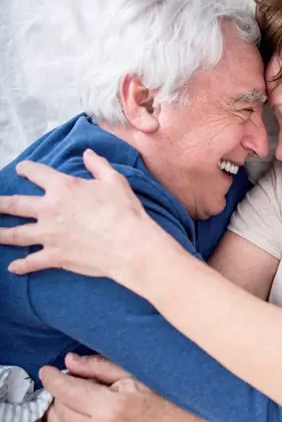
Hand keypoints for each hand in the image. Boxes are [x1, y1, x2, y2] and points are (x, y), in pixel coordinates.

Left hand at [0, 150, 157, 279]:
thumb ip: (98, 165)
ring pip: (15, 235)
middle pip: (15, 204)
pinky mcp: (55, 256)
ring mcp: (49, 235)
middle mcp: (49, 210)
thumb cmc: (124, 211)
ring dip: (0, 234)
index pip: (37, 173)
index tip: (21, 169)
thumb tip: (88, 154)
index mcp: (63, 187)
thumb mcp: (114, 180)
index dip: (27, 169)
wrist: (129, 244)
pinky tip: (13, 268)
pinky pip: (32, 262)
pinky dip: (21, 266)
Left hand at [32, 354, 217, 421]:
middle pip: (60, 410)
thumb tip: (69, 361)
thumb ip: (99, 367)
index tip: (47, 369)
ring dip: (54, 412)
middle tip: (66, 379)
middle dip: (58, 392)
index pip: (68, 391)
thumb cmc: (163, 394)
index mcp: (112, 408)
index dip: (53, 377)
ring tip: (62, 398)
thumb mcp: (134, 373)